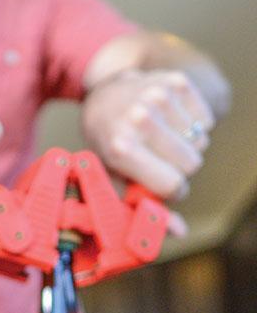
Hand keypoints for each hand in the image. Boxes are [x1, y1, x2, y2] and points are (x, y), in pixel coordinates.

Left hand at [81, 69, 214, 234]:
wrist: (105, 97)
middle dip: (179, 168)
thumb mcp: (116, 179)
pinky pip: (206, 119)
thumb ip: (144, 208)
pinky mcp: (175, 81)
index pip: (173, 185)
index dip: (172, 190)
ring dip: (186, 145)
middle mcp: (137, 119)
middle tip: (157, 159)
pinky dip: (194, 125)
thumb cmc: (110, 146)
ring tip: (160, 139)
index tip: (160, 184)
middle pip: (191, 164)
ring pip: (201, 141)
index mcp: (119, 148)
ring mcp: (157, 96)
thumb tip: (180, 232)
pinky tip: (169, 121)